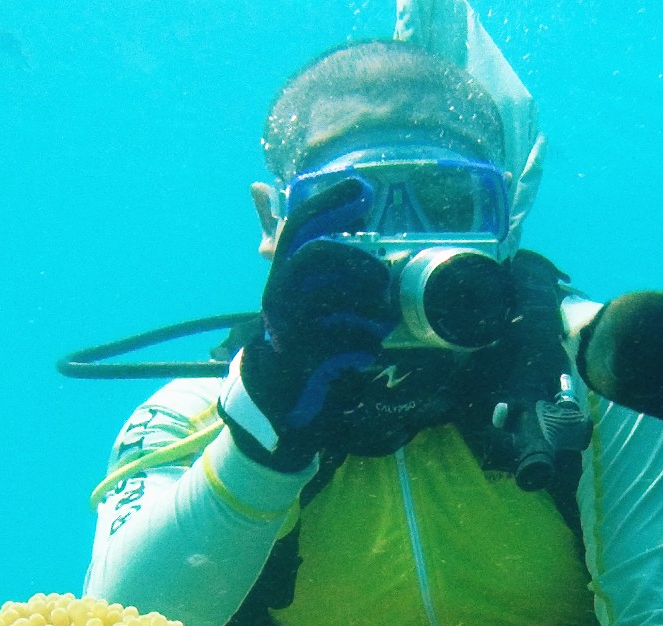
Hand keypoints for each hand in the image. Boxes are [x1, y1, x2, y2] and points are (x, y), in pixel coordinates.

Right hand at [223, 179, 396, 470]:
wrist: (279, 398)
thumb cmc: (302, 338)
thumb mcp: (305, 294)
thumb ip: (311, 254)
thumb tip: (280, 196)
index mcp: (283, 275)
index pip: (299, 227)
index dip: (329, 204)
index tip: (363, 189)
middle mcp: (280, 293)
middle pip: (317, 254)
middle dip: (357, 259)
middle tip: (381, 276)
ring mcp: (289, 324)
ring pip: (338, 298)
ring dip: (371, 309)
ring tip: (383, 321)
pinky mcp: (303, 356)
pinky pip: (347, 340)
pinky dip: (365, 345)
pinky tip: (368, 352)